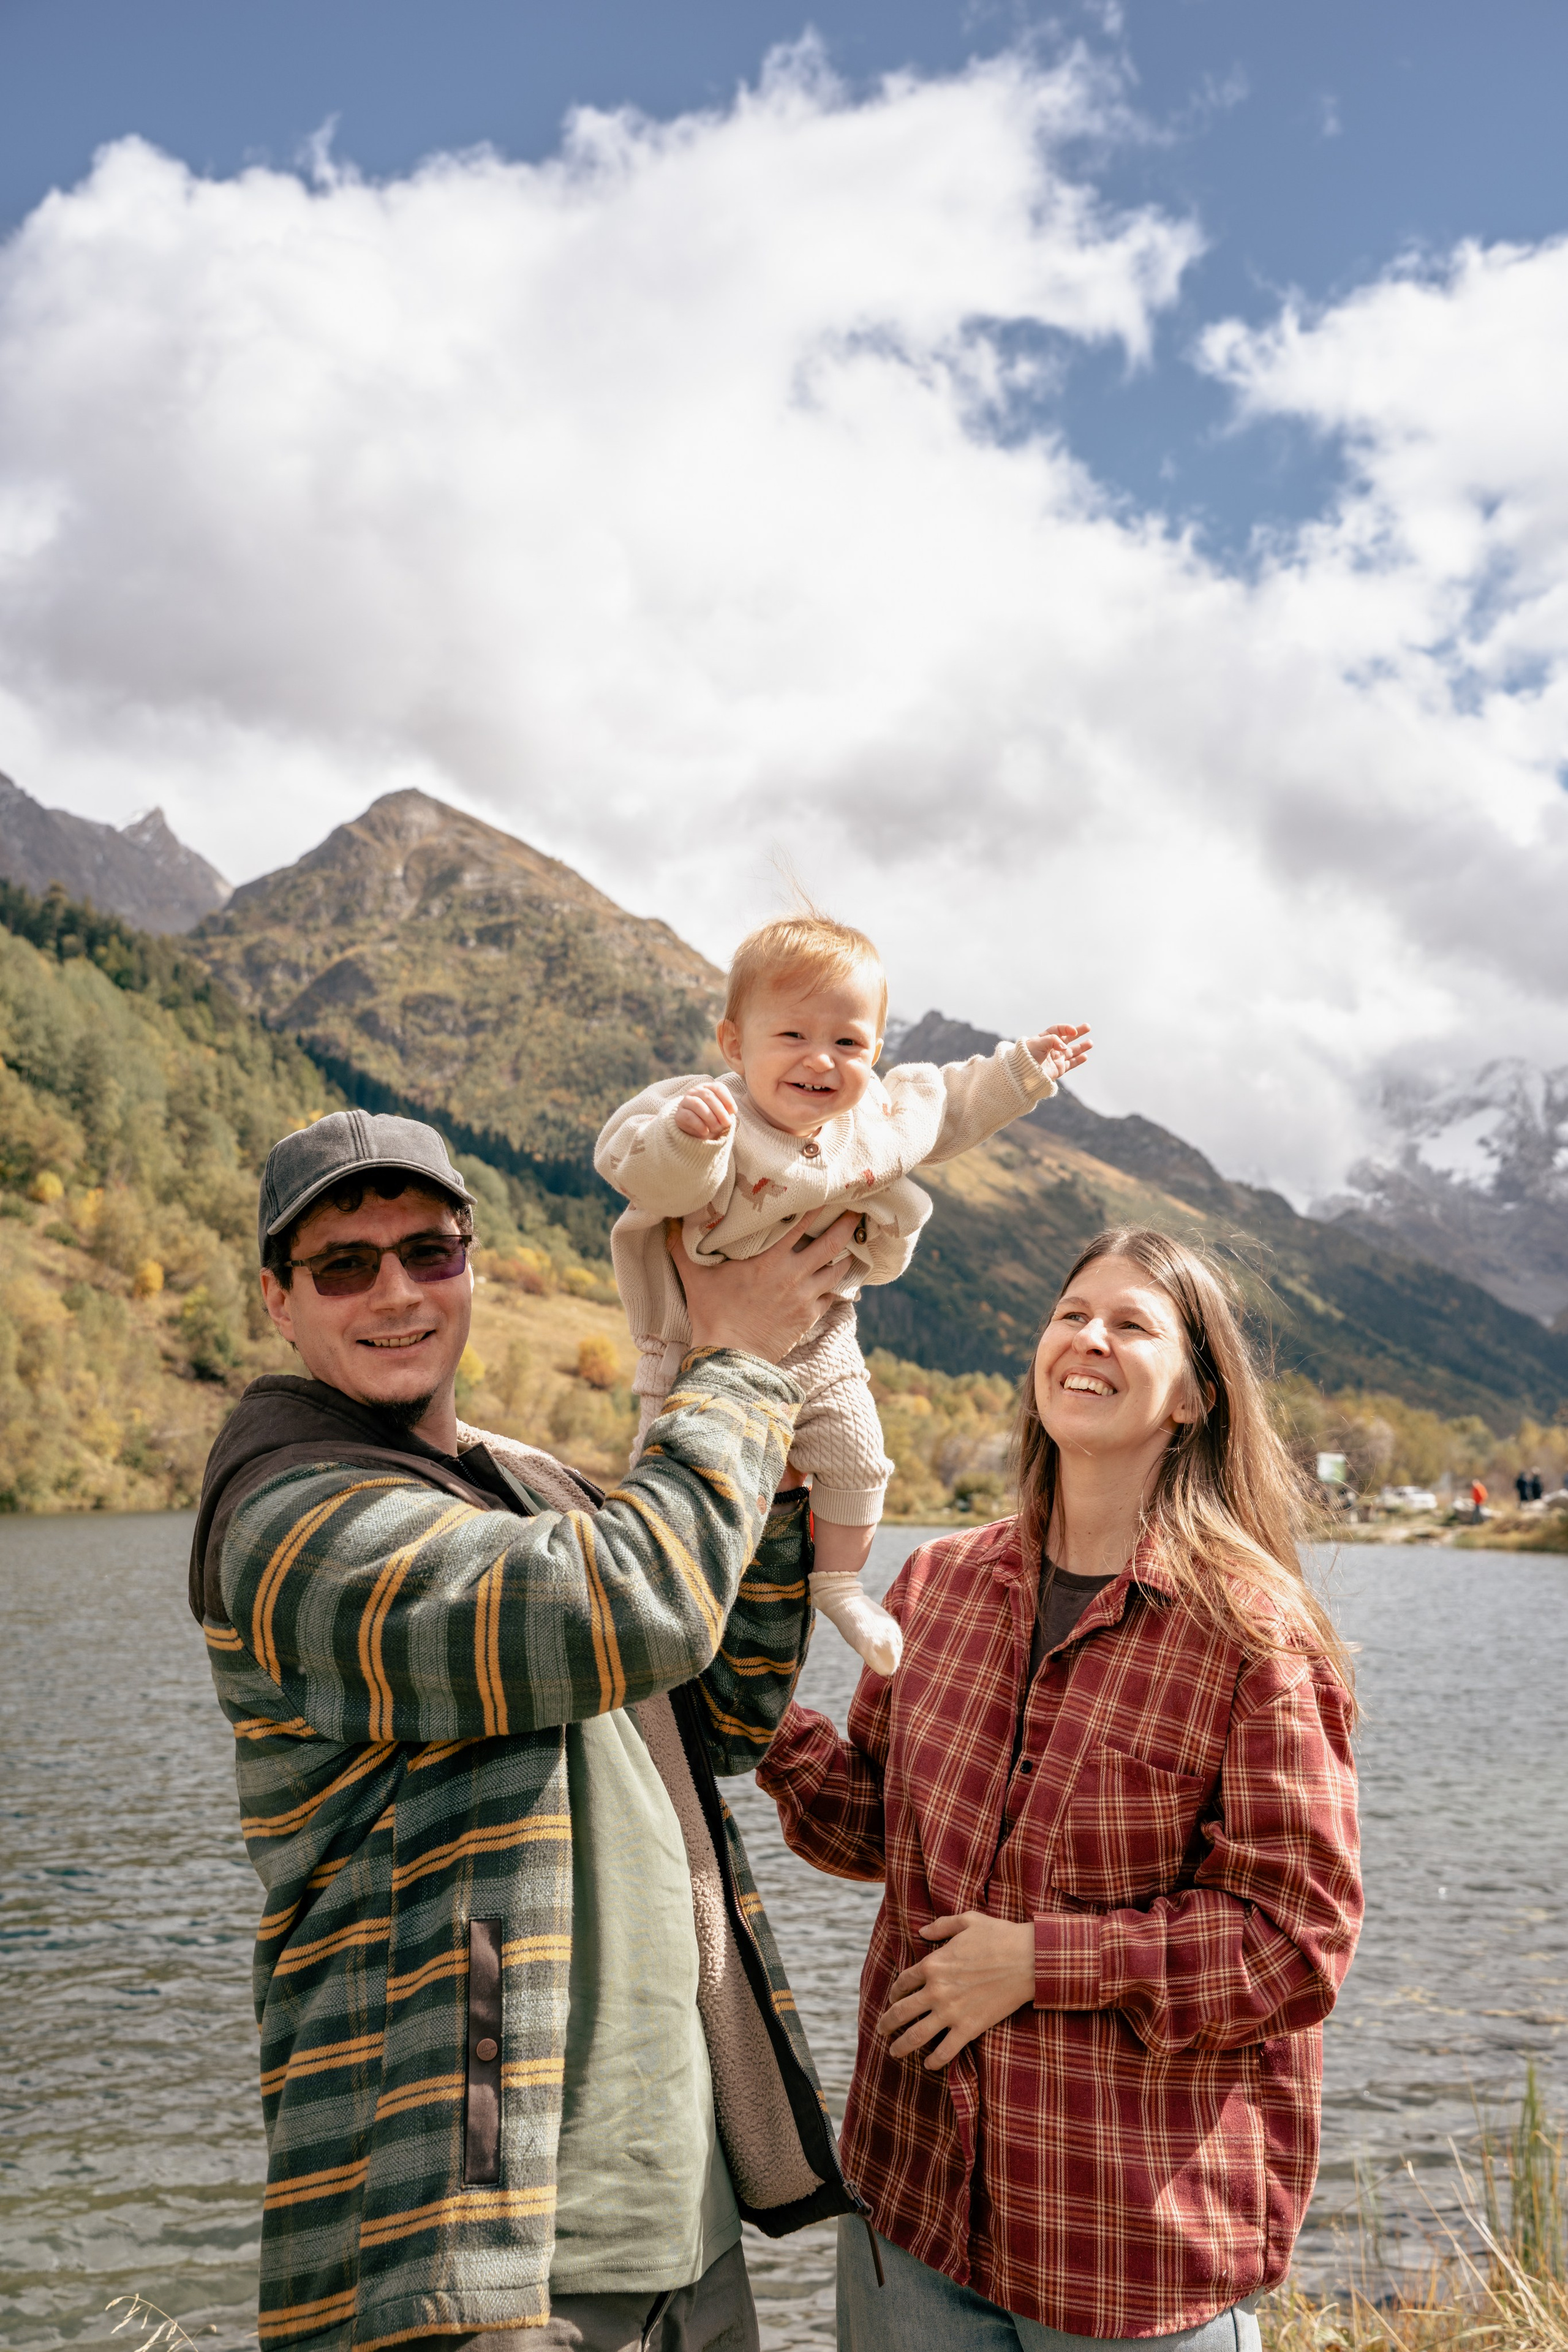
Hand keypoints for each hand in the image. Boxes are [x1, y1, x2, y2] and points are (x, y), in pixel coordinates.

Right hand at [674, 1082, 736, 1139]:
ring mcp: (685, 1101)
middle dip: (720, 1110)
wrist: (698, 1131)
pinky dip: (699, 1125)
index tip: (734, 1111)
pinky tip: (705, 1131)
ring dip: (710, 1117)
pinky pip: (689, 1116)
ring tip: (716, 1128)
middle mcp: (695, 1091)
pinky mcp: (679, 1114)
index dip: (727, 1099)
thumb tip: (731, 1110)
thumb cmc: (713, 1119)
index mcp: (707, 1087)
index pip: (718, 1088)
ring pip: (698, 1105)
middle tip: (727, 1123)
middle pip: (708, 1096)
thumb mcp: (722, 1113)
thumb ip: (727, 1109)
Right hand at [674, 1212, 859, 1364]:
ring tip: (854, 1245)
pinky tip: (842, 1280)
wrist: (730, 1356)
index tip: (827, 1193)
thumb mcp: (695, 1276)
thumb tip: (668, 1221)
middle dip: (845, 1226)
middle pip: (830, 1244)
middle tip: (857, 1212)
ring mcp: (804, 1297)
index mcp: (769, 1259)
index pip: (799, 1224)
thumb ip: (682, 1246)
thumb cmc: (712, 1314)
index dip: (816, 1206)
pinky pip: (832, 1297)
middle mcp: (793, 1275)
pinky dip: (838, 1287)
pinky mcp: (809, 1318)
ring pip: (837, 1271)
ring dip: (845, 1257)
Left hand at [875, 1912, 1034, 2068]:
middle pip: (901, 2011)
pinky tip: (928, 2064)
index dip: (895, 1992)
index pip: (903, 1981)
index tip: (893, 1998)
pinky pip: (946, 2051)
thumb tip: (921, 1931)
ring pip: (917, 2035)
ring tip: (893, 2052)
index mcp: (933, 1964)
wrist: (1028, 1959)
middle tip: (881, 2029)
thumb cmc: (1000, 1936)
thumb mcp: (967, 1921)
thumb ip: (941, 1926)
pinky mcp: (969, 2028)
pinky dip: (934, 2060)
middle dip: (887, 2022)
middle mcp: (936, 1990)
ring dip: (901, 2045)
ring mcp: (951, 2012)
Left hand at [1024, 1022, 1091, 1080]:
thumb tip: (1065, 1047)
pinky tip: (1085, 1056)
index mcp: (1044, 1039)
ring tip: (1090, 1043)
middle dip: (1078, 1033)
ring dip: (1081, 1047)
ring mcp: (1056, 1058)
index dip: (1067, 1029)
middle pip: (1067, 1038)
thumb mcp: (1038, 1043)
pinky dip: (1078, 1060)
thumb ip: (1053, 1041)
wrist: (1022, 1073)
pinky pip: (1071, 1064)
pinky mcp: (1058, 1069)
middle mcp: (1051, 1048)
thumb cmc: (1027, 1056)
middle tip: (1088, 1027)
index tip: (1073, 1031)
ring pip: (1072, 1051)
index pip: (1058, 1030)